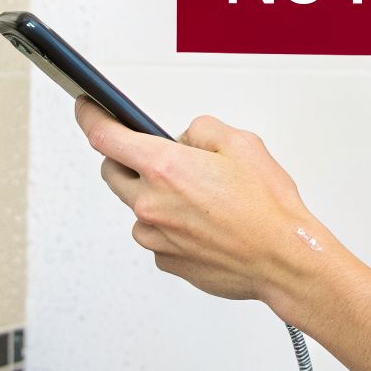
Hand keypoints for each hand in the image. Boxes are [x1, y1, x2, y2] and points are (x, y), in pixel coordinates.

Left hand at [74, 97, 331, 307]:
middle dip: (125, 159)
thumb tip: (184, 139)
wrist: (284, 259)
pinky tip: (202, 224)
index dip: (90, 117)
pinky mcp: (166, 261)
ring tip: (196, 199)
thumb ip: (200, 131)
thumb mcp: (240, 143)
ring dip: (152, 197)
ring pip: (135, 208)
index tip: (86, 109)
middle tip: (156, 158)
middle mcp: (152, 203)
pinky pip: (155, 236)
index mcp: (166, 168)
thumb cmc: (268, 209)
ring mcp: (156, 237)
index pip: (106, 136)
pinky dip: (169, 226)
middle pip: (112, 172)